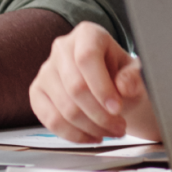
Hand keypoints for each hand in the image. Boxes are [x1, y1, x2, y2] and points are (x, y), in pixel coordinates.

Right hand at [27, 21, 159, 142]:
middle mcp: (62, 48)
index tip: (117, 109)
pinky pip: (50, 120)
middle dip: (100, 115)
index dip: (102, 87)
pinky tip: (91, 136)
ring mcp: (46, 70)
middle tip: (119, 128)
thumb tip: (124, 87)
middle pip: (75, 87)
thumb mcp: (134, 73)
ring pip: (64, 108)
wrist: (107, 87)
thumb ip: (132, 78)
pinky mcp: (37, 92)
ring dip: (90, 128)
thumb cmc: (120, 75)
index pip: (87, 58)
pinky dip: (73, 135)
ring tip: (110, 133)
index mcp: (87, 34)